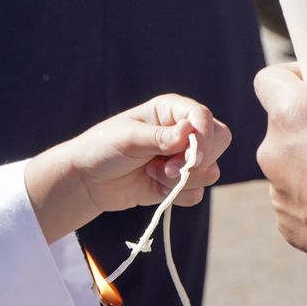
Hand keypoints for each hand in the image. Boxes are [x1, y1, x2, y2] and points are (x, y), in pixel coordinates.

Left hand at [24, 94, 230, 241]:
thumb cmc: (103, 148)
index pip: (203, 117)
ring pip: (210, 171)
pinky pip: (197, 193)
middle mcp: (182, 132)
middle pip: (219, 141)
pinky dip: (177, 194)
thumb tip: (190, 132)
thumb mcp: (128, 138)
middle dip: (198, 159)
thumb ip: (160, 137)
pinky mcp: (178, 183)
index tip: (193, 153)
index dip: (205, 134)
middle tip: (169, 167)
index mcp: (171, 111)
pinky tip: (153, 185)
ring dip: (182, 178)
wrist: (87, 180)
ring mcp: (182, 158)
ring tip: (152, 173)